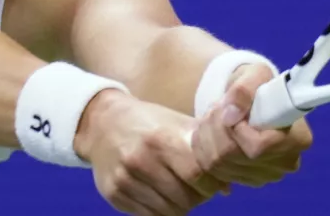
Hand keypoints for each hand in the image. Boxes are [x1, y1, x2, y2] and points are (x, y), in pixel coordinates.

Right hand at [74, 90, 228, 215]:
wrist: (102, 123)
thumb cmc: (148, 122)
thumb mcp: (177, 123)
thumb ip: (205, 149)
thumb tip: (227, 187)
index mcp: (160, 138)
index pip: (197, 175)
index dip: (211, 183)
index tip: (212, 181)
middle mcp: (140, 160)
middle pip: (185, 198)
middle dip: (198, 196)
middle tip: (197, 187)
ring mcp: (124, 179)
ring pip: (169, 211)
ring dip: (181, 205)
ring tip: (179, 188)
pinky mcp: (114, 194)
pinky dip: (162, 209)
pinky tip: (161, 192)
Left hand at [190, 63, 312, 187]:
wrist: (250, 101)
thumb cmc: (259, 85)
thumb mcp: (255, 74)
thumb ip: (244, 88)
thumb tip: (231, 114)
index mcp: (298, 138)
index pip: (259, 146)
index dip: (237, 129)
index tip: (231, 109)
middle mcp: (286, 163)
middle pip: (234, 156)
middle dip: (216, 128)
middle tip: (215, 108)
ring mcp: (265, 175)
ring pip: (219, 164)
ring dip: (206, 136)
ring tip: (211, 117)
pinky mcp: (246, 180)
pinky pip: (212, 171)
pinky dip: (203, 149)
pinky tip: (209, 132)